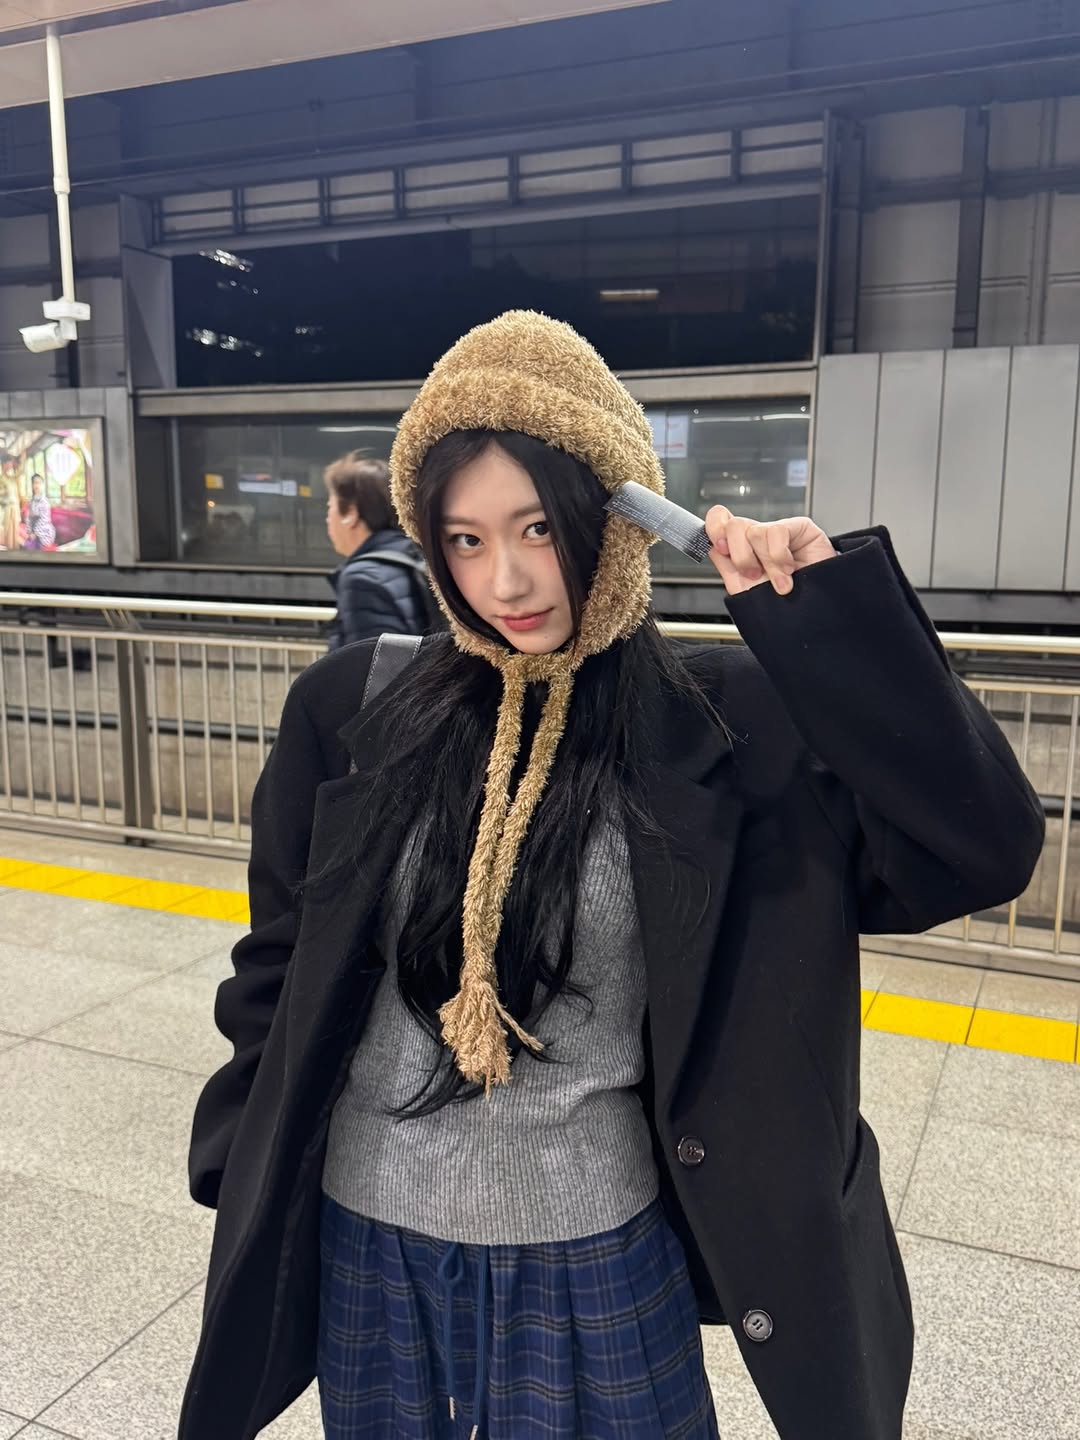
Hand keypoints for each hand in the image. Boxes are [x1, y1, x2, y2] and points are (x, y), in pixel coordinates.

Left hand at [704, 508, 836, 596]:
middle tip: (755, 575)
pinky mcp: (800, 527)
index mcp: (741, 548)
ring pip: (754, 531)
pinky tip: (790, 569)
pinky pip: (777, 531)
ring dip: (766, 564)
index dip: (714, 529)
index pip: (719, 520)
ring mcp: (778, 531)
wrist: (812, 613)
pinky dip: (779, 557)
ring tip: (779, 582)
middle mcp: (758, 538)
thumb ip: (727, 566)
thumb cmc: (782, 605)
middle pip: (733, 525)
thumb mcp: (745, 589)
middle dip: (741, 556)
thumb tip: (713, 546)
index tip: (721, 549)